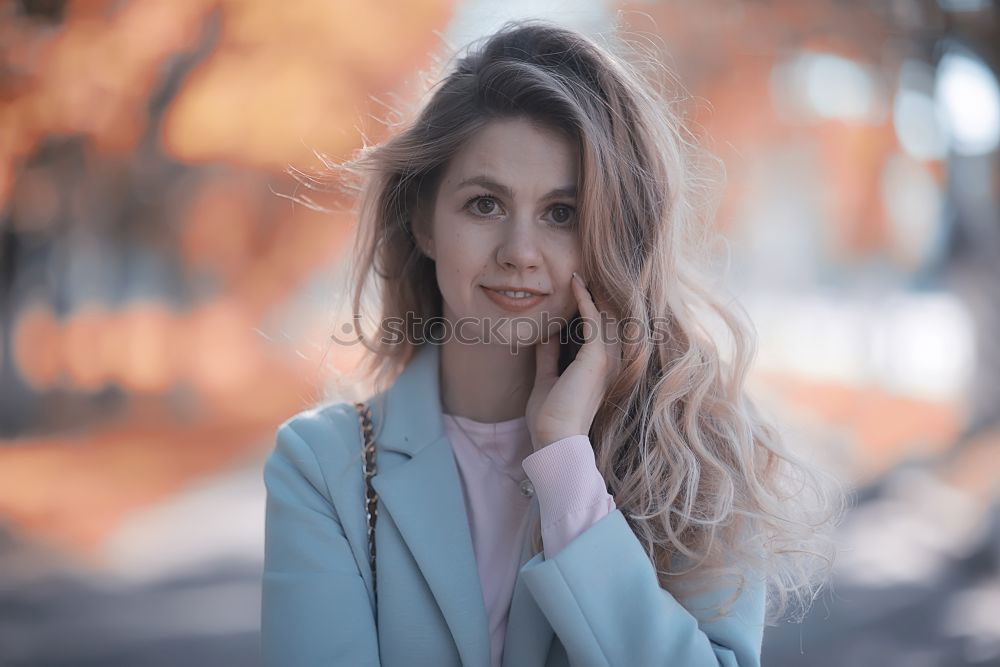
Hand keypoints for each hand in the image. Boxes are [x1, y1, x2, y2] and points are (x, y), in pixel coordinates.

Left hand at [526, 272, 622, 451]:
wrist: (555, 440)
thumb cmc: (550, 418)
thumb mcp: (546, 380)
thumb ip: (548, 357)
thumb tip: (547, 334)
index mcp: (600, 367)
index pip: (601, 328)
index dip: (593, 304)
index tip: (579, 283)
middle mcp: (610, 360)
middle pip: (609, 316)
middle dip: (600, 291)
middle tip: (587, 265)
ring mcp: (607, 358)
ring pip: (606, 313)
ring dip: (594, 290)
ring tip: (584, 265)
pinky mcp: (596, 357)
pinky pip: (593, 319)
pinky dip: (585, 299)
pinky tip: (575, 283)